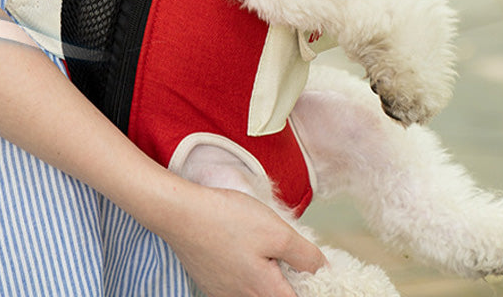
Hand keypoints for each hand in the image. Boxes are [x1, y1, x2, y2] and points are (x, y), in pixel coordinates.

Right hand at [159, 183, 325, 296]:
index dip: (310, 285)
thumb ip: (304, 255)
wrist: (180, 213)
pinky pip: (236, 284)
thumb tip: (322, 269)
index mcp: (265, 292)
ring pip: (255, 291)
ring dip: (266, 275)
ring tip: (262, 245)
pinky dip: (246, 271)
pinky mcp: (210, 283)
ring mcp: (223, 293)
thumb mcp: (276, 231)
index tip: (310, 267)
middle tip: (289, 253)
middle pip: (276, 295)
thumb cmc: (227, 219)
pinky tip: (241, 247)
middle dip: (287, 279)